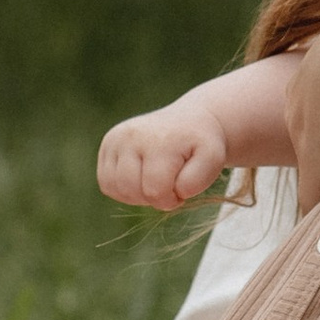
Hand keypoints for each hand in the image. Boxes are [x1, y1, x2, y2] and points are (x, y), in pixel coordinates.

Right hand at [97, 89, 232, 212]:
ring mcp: (115, 138)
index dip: (171, 199)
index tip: (183, 186)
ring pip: (115, 189)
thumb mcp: (213, 160)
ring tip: (156, 181)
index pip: (155, 191)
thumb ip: (196, 180)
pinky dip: (123, 189)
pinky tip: (141, 178)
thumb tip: (173, 191)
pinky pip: (106, 183)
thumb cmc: (201, 145)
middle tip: (170, 184)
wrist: (191, 121)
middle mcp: (131, 136)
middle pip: (131, 191)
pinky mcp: (108, 144)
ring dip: (137, 195)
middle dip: (153, 197)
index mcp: (158, 141)